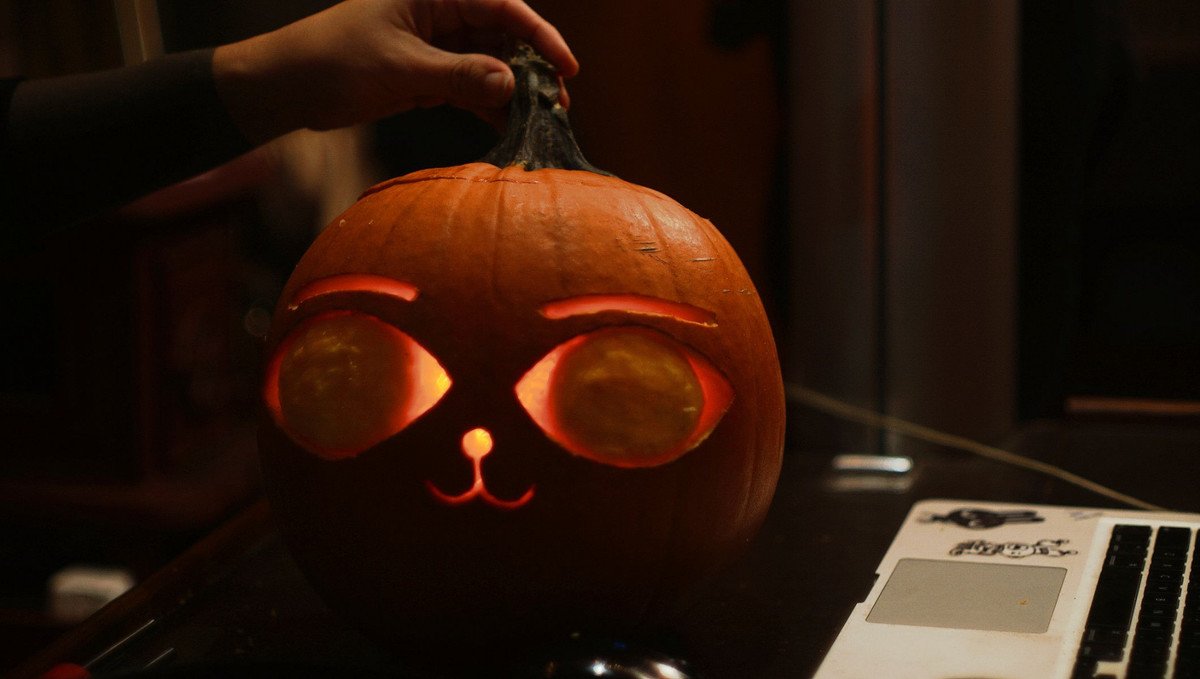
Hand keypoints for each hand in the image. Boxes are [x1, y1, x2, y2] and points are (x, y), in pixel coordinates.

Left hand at [213, 0, 577, 142]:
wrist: (288, 88)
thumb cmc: (334, 61)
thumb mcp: (401, 67)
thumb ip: (459, 75)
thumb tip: (512, 84)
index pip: (500, 7)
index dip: (539, 35)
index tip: (566, 67)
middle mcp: (439, 14)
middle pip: (502, 37)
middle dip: (532, 69)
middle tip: (557, 105)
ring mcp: (435, 47)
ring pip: (490, 66)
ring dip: (514, 93)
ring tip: (539, 121)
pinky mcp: (428, 76)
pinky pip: (471, 88)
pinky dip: (489, 107)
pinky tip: (508, 128)